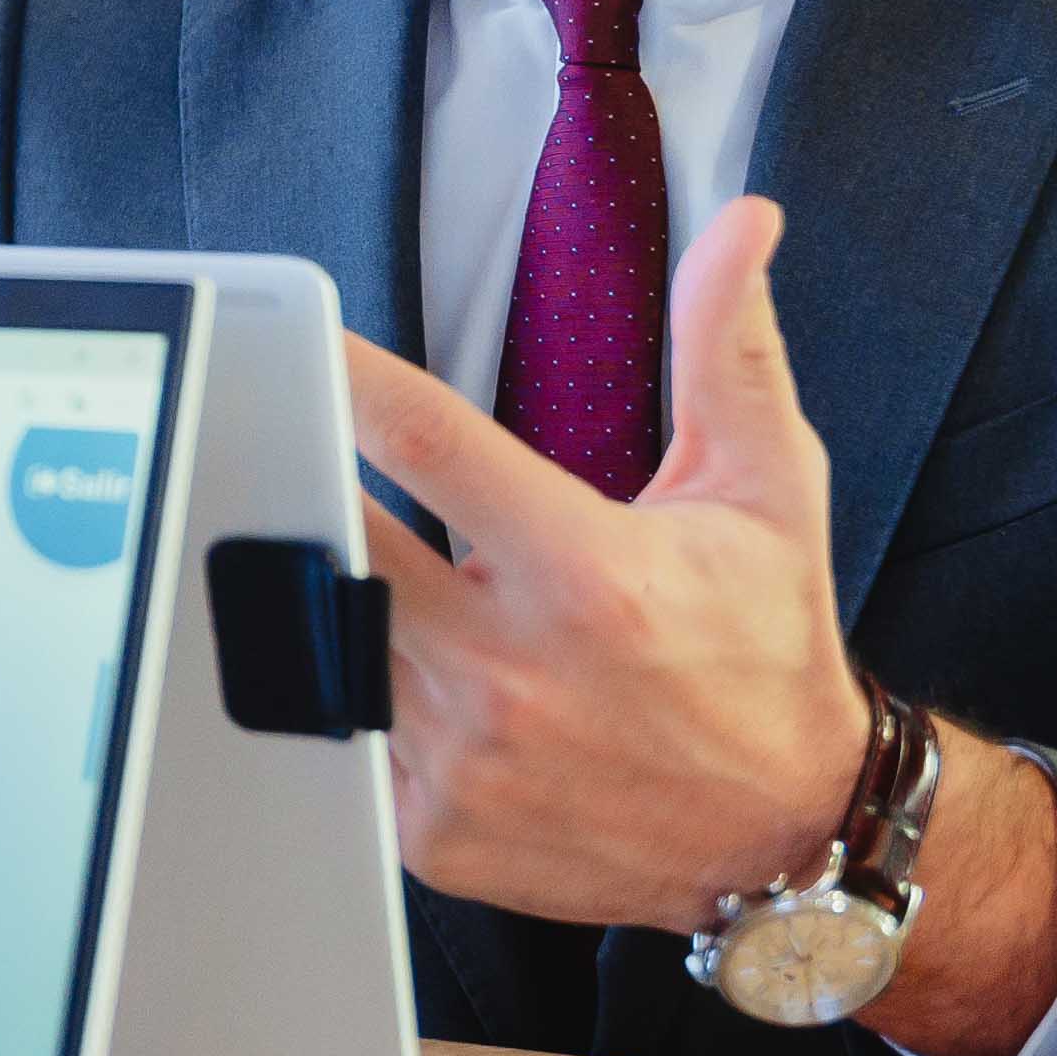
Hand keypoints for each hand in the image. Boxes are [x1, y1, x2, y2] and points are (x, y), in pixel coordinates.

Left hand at [336, 195, 870, 933]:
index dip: (346, 379)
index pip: (429, 444)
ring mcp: (463, 759)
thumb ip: (729, 348)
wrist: (784, 831)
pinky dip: (355, 694)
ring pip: (330, 639)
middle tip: (273, 444)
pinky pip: (346, 738)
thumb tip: (743, 224)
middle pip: (343, 541)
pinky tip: (391, 667)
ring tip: (325, 554)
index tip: (299, 339)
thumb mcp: (767, 489)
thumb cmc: (768, 649)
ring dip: (324, 590)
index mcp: (584, 572)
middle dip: (302, 485)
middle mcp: (512, 670)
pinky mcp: (433, 830)